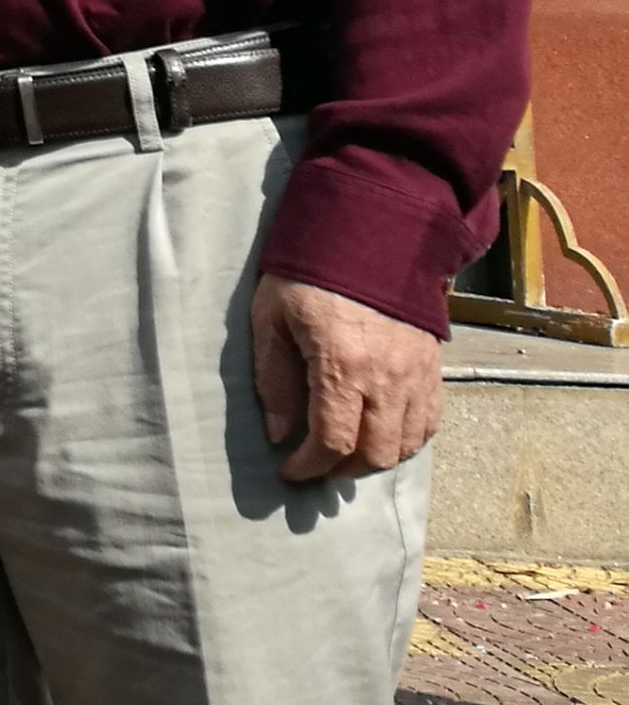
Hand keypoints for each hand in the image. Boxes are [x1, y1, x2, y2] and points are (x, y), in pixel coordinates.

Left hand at [252, 275, 443, 481]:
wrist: (370, 234)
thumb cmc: (308, 274)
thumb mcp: (271, 319)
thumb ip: (274, 381)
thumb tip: (279, 434)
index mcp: (343, 366)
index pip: (334, 443)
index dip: (309, 467)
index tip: (288, 471)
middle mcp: (388, 378)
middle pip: (376, 454)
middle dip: (341, 470)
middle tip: (315, 464)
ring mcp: (418, 375)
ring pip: (407, 445)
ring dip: (375, 458)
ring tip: (344, 452)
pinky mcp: (433, 368)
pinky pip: (429, 423)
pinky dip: (406, 440)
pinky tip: (379, 434)